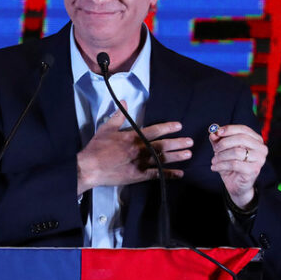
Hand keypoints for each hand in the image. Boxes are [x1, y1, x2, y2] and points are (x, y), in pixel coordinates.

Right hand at [77, 103, 192, 193]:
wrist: (90, 168)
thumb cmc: (97, 148)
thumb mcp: (106, 129)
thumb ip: (118, 116)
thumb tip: (124, 103)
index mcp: (132, 137)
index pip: (154, 130)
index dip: (167, 127)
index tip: (179, 126)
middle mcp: (139, 150)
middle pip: (163, 146)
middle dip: (178, 143)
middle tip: (190, 141)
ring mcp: (140, 164)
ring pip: (162, 159)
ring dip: (177, 157)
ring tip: (188, 154)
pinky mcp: (138, 176)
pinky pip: (157, 175)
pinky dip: (169, 174)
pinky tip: (179, 173)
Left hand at [209, 124, 265, 208]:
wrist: (236, 185)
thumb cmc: (231, 165)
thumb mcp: (223, 150)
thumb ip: (218, 140)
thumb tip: (213, 133)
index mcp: (256, 140)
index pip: (243, 129)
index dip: (229, 129)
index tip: (217, 132)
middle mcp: (261, 148)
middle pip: (241, 139)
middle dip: (224, 143)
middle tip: (214, 149)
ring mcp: (260, 160)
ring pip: (237, 152)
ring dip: (221, 155)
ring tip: (214, 160)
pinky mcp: (254, 170)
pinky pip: (234, 164)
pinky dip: (221, 165)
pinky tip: (214, 167)